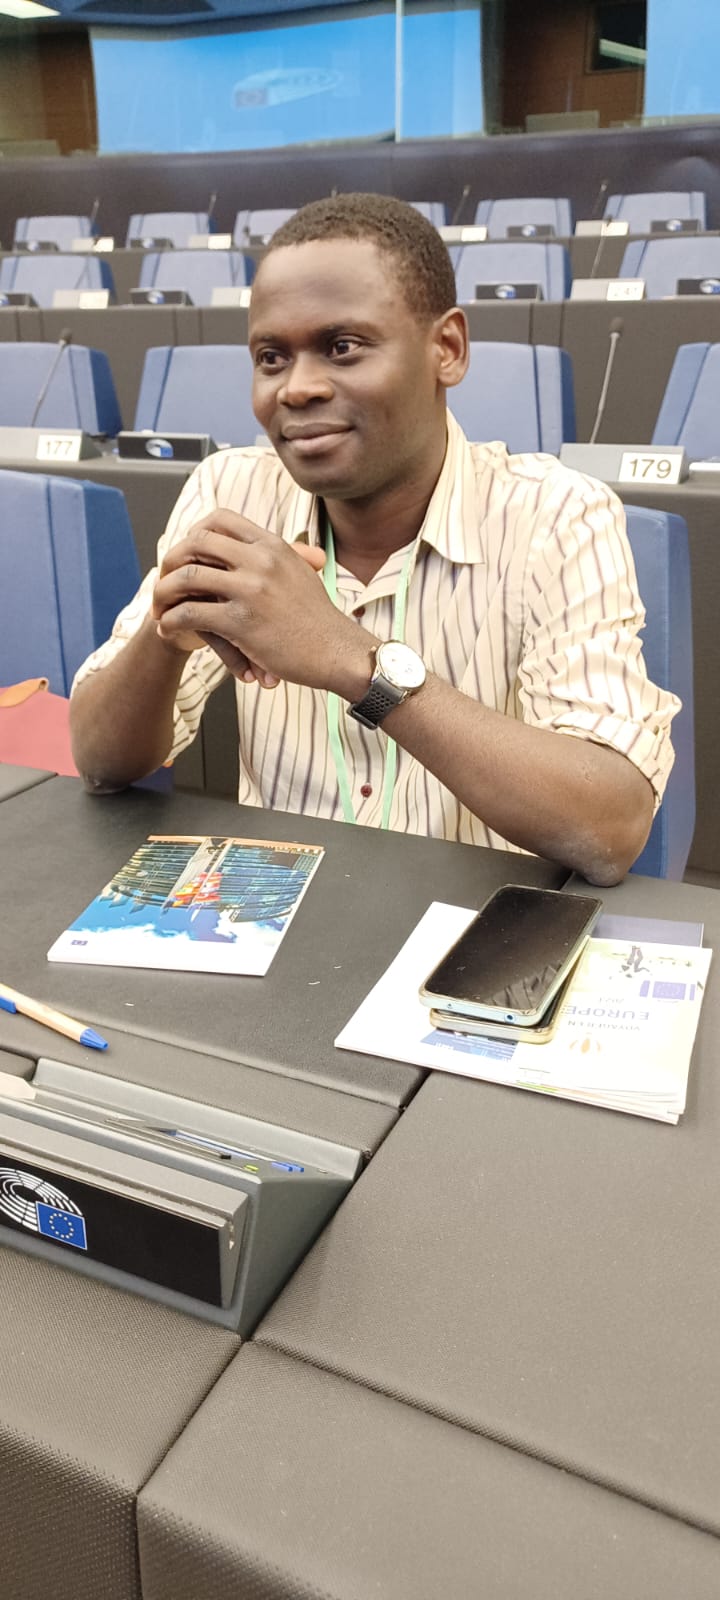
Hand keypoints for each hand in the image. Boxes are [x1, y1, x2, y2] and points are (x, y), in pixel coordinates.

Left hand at [151, 511, 328, 686]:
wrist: (338, 653)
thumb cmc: (320, 621)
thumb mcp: (302, 574)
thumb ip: (277, 557)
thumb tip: (254, 547)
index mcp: (273, 545)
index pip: (221, 519)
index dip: (194, 533)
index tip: (187, 554)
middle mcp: (260, 561)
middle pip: (196, 543)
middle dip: (171, 561)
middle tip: (165, 581)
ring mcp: (250, 590)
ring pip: (186, 578)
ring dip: (164, 593)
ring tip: (160, 609)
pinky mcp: (242, 621)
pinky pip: (190, 614)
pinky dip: (172, 621)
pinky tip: (169, 629)